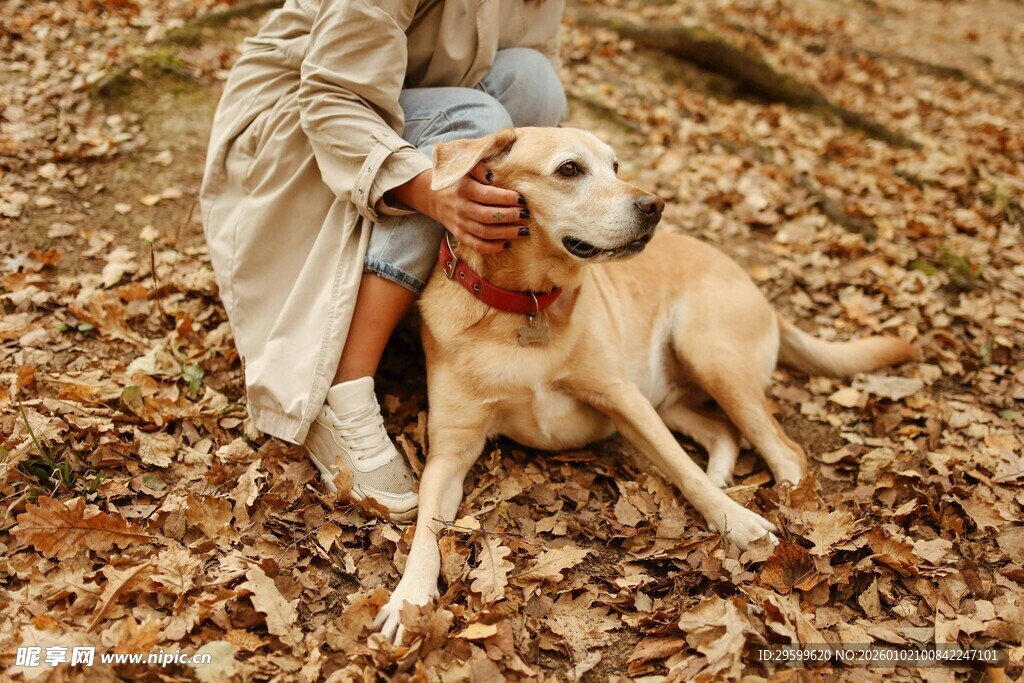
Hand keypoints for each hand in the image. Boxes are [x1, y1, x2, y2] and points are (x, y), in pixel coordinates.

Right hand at [389, 163, 529, 253]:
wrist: (435, 197)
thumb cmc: (460, 181)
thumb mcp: (466, 168)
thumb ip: (479, 167)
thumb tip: (492, 175)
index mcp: (464, 189)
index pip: (487, 195)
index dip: (506, 198)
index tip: (522, 198)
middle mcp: (461, 207)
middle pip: (488, 215)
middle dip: (510, 216)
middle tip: (526, 214)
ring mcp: (460, 223)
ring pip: (484, 232)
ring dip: (506, 233)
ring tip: (523, 230)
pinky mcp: (460, 235)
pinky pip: (476, 245)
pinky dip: (492, 247)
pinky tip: (507, 243)